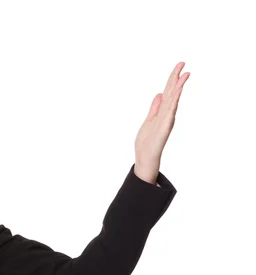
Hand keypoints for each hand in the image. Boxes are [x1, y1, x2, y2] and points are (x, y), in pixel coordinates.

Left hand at [134, 62, 189, 181]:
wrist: (145, 157)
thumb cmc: (147, 141)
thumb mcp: (149, 119)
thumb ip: (155, 107)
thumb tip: (160, 93)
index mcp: (162, 111)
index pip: (169, 91)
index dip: (172, 78)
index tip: (179, 65)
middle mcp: (167, 113)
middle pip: (172, 92)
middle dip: (177, 77)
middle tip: (183, 62)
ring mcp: (167, 119)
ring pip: (174, 99)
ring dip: (179, 86)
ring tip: (184, 74)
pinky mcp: (165, 127)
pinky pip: (171, 111)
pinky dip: (175, 100)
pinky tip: (178, 91)